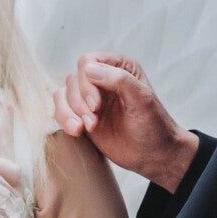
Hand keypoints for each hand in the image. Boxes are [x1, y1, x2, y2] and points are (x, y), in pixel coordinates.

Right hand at [54, 52, 198, 190]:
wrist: (153, 155)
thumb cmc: (154, 126)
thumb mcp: (143, 100)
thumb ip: (119, 80)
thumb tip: (88, 69)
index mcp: (119, 67)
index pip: (88, 61)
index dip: (87, 83)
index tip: (96, 105)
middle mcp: (103, 78)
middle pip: (73, 79)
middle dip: (79, 102)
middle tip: (94, 123)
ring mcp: (91, 97)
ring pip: (63, 93)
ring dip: (69, 112)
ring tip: (84, 129)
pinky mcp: (83, 115)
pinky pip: (62, 110)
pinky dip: (64, 119)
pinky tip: (77, 131)